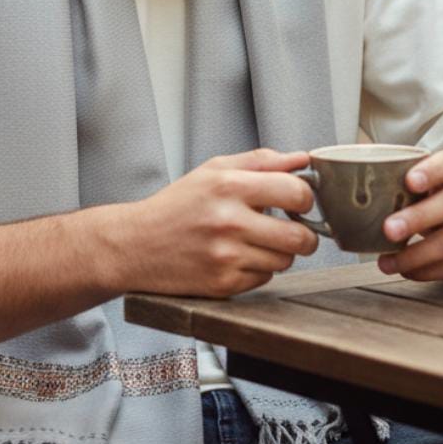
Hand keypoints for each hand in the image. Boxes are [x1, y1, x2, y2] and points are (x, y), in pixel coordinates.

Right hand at [121, 148, 318, 297]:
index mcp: (229, 186)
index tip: (300, 202)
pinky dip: (257, 269)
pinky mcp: (223, 284)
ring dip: (278, 252)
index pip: (296, 192)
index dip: (306, 198)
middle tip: (291, 229)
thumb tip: (302, 159)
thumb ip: (261, 161)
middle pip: (301, 237)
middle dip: (305, 234)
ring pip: (285, 260)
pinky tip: (237, 257)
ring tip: (255, 241)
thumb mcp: (214, 170)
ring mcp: (226, 256)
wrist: (136, 244)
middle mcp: (229, 221)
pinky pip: (265, 278)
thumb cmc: (176, 205)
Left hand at [377, 150, 442, 281]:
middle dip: (417, 218)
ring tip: (387, 262)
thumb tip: (356, 170)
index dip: (431, 171)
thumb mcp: (440, 182)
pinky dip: (430, 271)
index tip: (409, 181)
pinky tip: (408, 271)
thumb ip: (408, 178)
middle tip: (387, 229)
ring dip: (416, 255)